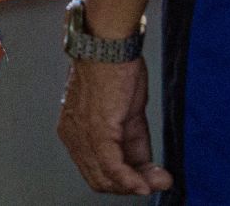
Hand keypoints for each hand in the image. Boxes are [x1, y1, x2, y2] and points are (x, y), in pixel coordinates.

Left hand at [58, 58, 172, 196]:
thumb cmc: (115, 69)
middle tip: (156, 182)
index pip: (95, 169)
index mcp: (75, 129)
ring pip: (105, 177)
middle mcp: (72, 134)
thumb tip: (148, 171)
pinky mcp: (98, 129)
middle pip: (98, 178)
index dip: (122, 180)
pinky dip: (130, 179)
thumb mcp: (127, 115)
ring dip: (135, 184)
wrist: (109, 44)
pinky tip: (145, 184)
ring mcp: (82, 134)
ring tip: (157, 181)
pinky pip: (112, 165)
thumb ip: (132, 144)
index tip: (146, 180)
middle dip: (129, 186)